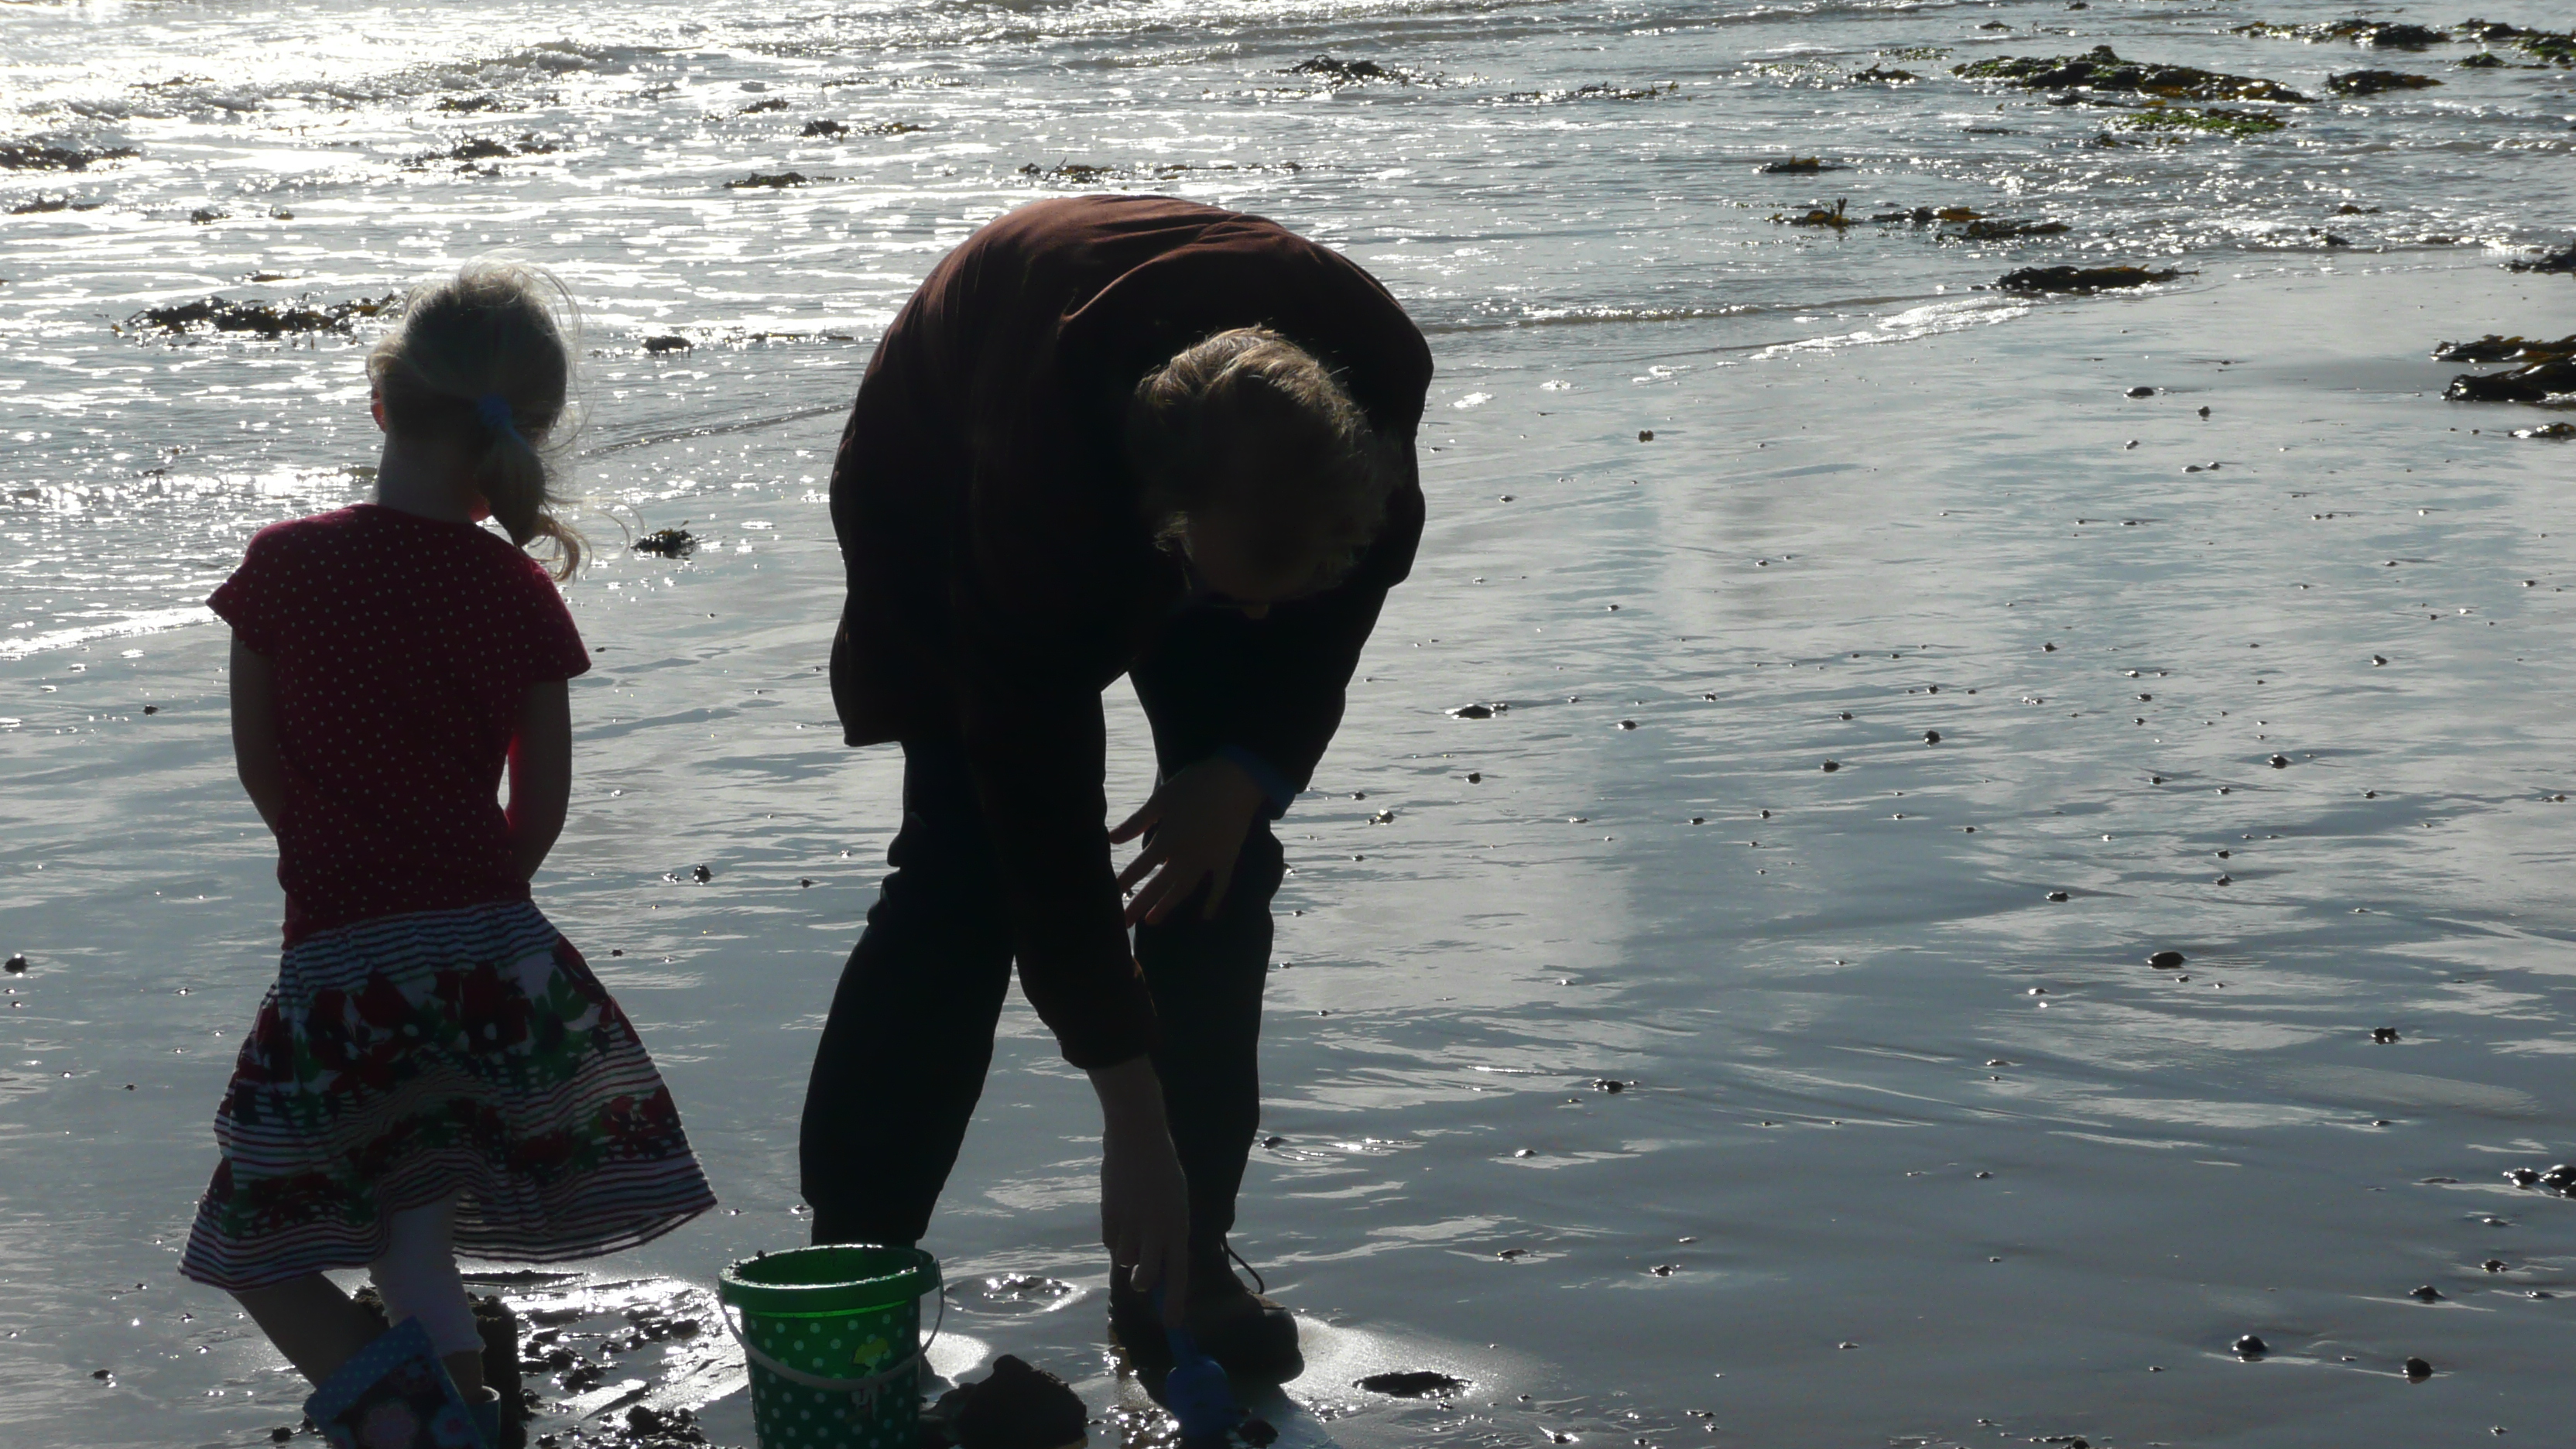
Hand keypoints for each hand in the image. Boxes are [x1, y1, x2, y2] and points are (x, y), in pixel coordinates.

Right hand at [1090, 1057, 1191, 1327]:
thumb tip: (1161, 1264)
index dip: (1174, 1302)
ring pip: (1124, 1259)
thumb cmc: (1162, 1170)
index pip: (1177, 1274)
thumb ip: (1168, 1233)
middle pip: (1145, 1277)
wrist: (1137, 1137)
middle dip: (1143, 1282)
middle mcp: (1155, 1229)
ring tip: (1134, 1224)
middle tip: (1142, 1277)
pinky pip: (1109, 1240)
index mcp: (1177, 1225)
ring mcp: (1129, 1222)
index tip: (1173, 1325)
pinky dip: (1114, 1235)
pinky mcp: (1109, 1214)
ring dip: (1128, 1251)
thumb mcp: (1175, 1203)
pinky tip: (1121, 1213)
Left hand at [1110, 758, 1263, 926]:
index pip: (1140, 868)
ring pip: (1183, 889)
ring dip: (1167, 906)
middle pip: (1158, 886)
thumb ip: (1137, 822)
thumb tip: (1111, 839)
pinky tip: (1206, 916)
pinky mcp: (1226, 859)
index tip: (1111, 896)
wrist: (1236, 780)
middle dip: (1140, 904)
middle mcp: (1185, 857)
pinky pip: (1219, 886)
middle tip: (1124, 923)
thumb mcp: (1161, 800)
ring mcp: (1207, 861)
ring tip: (1151, 921)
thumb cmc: (1194, 785)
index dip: (1125, 882)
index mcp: (1167, 840)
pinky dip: (1213, 902)